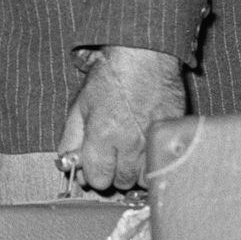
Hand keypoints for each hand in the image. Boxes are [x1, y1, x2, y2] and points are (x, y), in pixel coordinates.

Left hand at [56, 46, 184, 192]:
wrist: (143, 57)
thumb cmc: (110, 78)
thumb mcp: (80, 106)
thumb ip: (71, 139)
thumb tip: (67, 164)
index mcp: (103, 135)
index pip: (97, 179)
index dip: (94, 174)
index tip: (96, 164)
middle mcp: (130, 142)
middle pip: (121, 182)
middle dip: (114, 173)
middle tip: (114, 156)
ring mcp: (155, 140)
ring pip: (145, 178)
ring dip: (137, 172)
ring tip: (132, 154)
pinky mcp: (174, 134)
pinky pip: (165, 163)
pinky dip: (155, 162)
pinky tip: (149, 149)